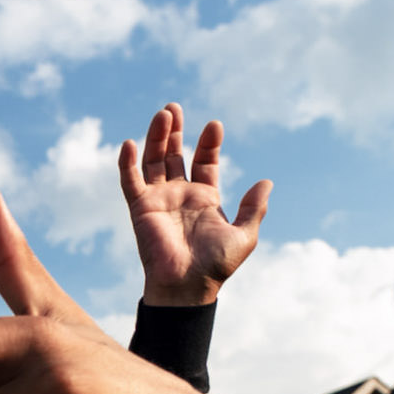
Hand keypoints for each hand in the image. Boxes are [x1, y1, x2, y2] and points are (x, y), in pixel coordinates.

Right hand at [121, 103, 269, 306]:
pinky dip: (127, 163)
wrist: (187, 285)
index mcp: (204, 198)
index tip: (214, 126)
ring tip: (162, 114)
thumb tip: (266, 182)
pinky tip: (131, 143)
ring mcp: (158, 200)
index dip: (208, 144)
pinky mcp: (140, 208)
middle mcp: (180, 195)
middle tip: (173, 107)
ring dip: (155, 137)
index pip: (204, 161)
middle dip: (174, 131)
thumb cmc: (216, 265)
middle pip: (173, 154)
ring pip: (152, 161)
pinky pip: (130, 181)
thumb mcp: (244, 235)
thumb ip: (253, 208)